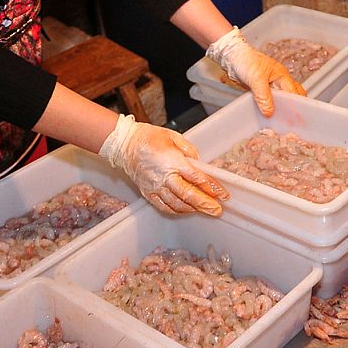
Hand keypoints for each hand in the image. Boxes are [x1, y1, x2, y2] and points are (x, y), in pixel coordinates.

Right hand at [99, 114, 228, 214]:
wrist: (124, 144)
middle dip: (205, 204)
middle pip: (188, 195)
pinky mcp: (147, 193)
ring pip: (177, 204)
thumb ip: (189, 150)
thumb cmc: (148, 137)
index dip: (212, 187)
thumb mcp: (173, 136)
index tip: (223, 194)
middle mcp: (164, 176)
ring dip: (193, 209)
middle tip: (217, 210)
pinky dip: (177, 211)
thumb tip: (199, 164)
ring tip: (205, 210)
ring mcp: (155, 187)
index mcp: (173, 161)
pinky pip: (164, 206)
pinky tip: (186, 210)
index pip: (197, 178)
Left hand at [206, 27, 304, 115]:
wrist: (231, 56)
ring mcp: (269, 86)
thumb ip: (263, 96)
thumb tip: (269, 112)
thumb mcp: (256, 79)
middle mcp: (278, 81)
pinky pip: (268, 101)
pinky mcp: (260, 90)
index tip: (294, 117)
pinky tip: (265, 115)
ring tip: (276, 121)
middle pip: (290, 98)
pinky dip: (268, 108)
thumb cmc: (246, 60)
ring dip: (278, 109)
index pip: (294, 93)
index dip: (295, 105)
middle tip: (286, 121)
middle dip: (290, 108)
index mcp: (282, 76)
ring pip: (279, 100)